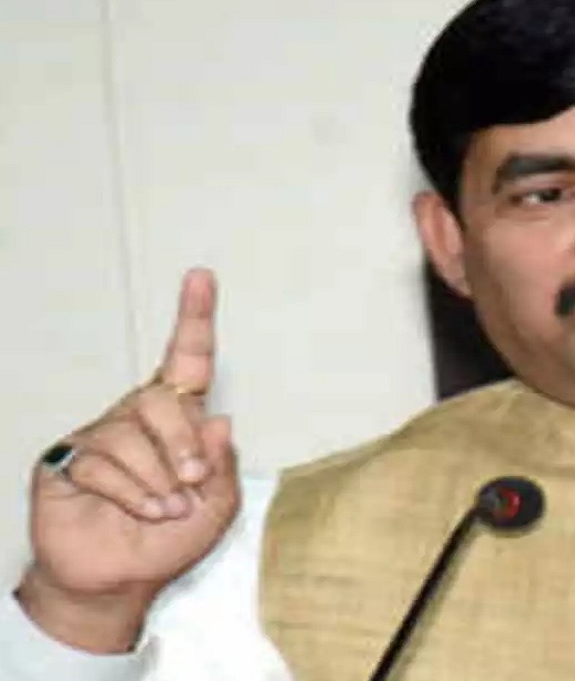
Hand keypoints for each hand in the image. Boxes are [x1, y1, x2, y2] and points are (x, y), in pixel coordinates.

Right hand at [17, 268, 240, 652]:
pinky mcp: (68, 461)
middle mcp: (138, 418)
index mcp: (178, 420)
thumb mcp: (217, 506)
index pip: (186, 361)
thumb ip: (223, 464)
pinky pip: (104, 465)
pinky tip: (141, 512)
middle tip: (192, 482)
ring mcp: (100, 436)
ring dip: (158, 482)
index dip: (194, 319)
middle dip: (183, 444)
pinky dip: (132, 495)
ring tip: (165, 510)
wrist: (122, 580)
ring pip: (133, 437)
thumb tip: (219, 420)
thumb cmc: (170, 539)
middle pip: (162, 400)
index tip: (201, 277)